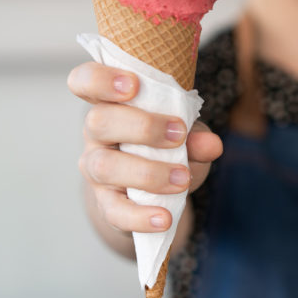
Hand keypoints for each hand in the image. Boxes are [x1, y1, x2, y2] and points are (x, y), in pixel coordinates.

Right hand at [67, 61, 222, 234]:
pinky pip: (115, 211)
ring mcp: (96, 169)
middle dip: (142, 126)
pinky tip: (164, 217)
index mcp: (110, 103)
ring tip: (182, 179)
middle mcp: (95, 133)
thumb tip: (212, 144)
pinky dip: (141, 216)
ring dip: (148, 172)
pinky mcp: (105, 203)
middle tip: (178, 135)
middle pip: (99, 121)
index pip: (86, 81)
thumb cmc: (164, 145)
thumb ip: (196, 134)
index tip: (134, 85)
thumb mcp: (185, 134)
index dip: (102, 79)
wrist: (149, 189)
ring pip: (105, 166)